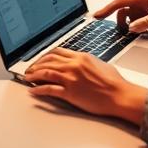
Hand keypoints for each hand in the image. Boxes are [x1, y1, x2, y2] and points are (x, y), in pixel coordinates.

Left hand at [22, 48, 146, 125]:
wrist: (120, 96)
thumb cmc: (115, 83)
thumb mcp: (100, 64)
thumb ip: (86, 62)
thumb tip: (79, 61)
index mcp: (81, 57)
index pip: (57, 52)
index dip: (45, 56)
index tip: (40, 60)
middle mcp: (73, 65)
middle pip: (48, 61)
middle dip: (36, 64)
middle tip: (30, 69)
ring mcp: (71, 78)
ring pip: (45, 73)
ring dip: (33, 75)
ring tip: (27, 78)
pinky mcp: (70, 92)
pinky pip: (49, 89)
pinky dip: (38, 89)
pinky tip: (33, 90)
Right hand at [94, 0, 147, 33]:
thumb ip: (145, 23)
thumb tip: (131, 28)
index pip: (120, 2)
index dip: (107, 8)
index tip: (97, 16)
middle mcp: (141, 1)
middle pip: (121, 9)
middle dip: (118, 20)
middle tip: (118, 31)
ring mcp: (143, 7)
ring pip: (127, 15)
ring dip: (127, 24)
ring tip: (133, 32)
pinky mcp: (146, 13)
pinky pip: (135, 19)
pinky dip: (134, 25)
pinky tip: (141, 31)